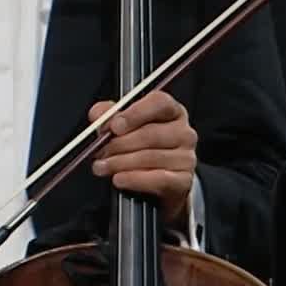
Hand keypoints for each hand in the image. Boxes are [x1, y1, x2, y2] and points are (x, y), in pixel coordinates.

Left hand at [88, 92, 197, 226]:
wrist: (156, 182)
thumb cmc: (139, 148)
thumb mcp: (122, 126)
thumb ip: (107, 115)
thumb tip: (99, 115)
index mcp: (171, 111)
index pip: (160, 103)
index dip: (135, 113)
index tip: (114, 126)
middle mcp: (184, 132)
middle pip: (151, 134)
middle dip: (119, 144)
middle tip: (100, 151)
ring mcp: (187, 157)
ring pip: (151, 157)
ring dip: (120, 163)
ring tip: (102, 167)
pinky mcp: (184, 180)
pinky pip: (158, 179)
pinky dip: (134, 179)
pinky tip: (119, 178)